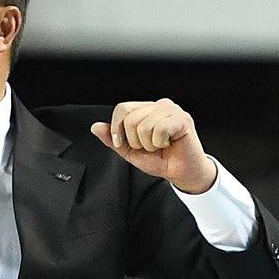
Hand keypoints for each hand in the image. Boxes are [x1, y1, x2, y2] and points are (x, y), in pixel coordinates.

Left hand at [90, 99, 217, 193]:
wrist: (182, 172)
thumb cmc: (161, 159)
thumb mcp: (130, 151)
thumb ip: (113, 139)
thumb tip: (96, 127)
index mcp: (147, 109)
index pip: (122, 108)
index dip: (117, 128)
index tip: (121, 143)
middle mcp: (159, 105)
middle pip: (130, 118)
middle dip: (134, 140)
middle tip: (148, 146)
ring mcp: (172, 110)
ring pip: (143, 125)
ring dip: (148, 144)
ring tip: (158, 146)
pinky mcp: (182, 119)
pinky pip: (159, 129)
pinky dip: (159, 142)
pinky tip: (168, 143)